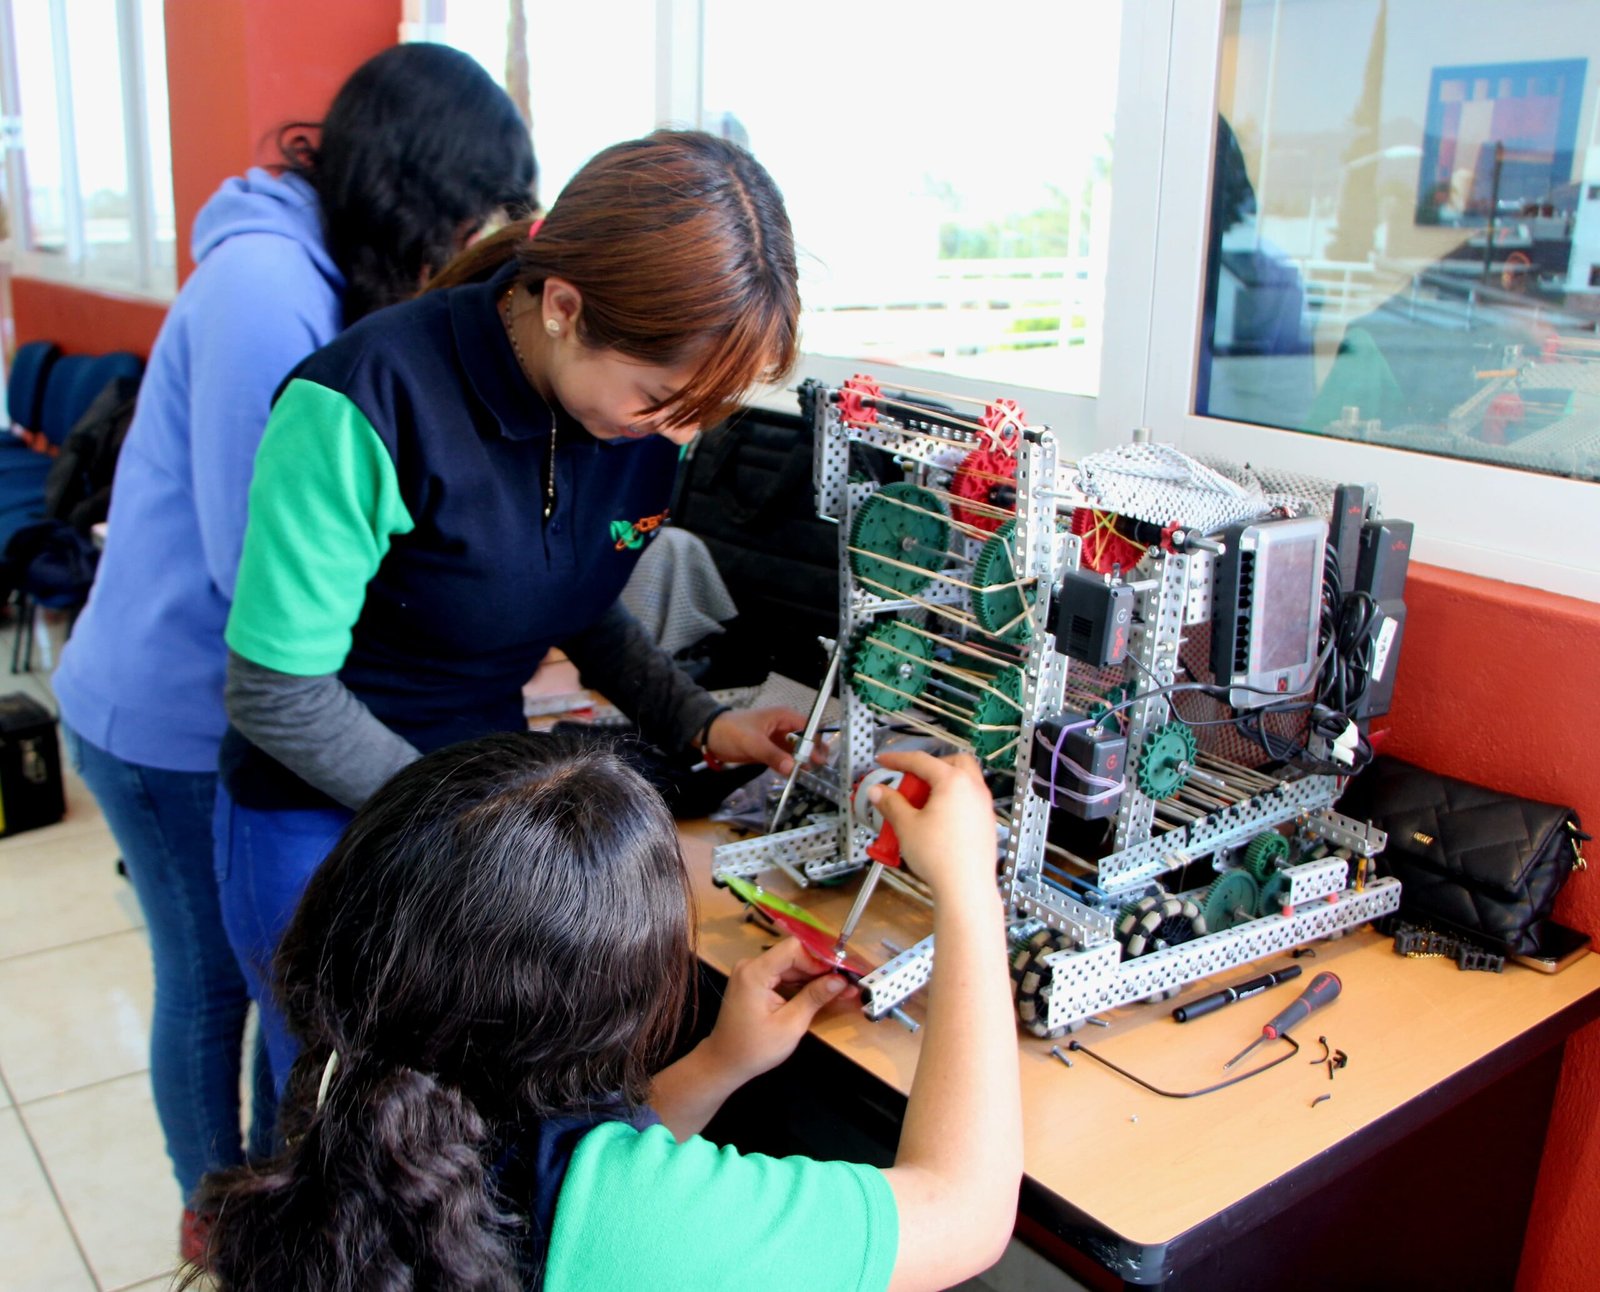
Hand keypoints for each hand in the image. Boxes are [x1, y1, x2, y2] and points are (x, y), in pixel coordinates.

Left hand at [702, 938, 857, 1085]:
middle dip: (820, 970)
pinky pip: (783, 976)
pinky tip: (822, 993)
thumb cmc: (755, 1049)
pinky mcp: (755, 982)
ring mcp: (752, 973)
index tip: (840, 973)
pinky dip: (801, 985)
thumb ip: (815, 997)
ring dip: (814, 978)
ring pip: (791, 966)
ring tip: (840, 989)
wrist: (725, 1063)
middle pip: (793, 956)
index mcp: (755, 972)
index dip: (819, 959)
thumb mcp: (790, 1025)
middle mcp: (751, 965)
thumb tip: (841, 980)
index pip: (793, 948)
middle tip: (847, 983)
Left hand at [704, 706, 829, 774]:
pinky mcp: (771, 750)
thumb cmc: (731, 731)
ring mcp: (778, 739)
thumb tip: (792, 767)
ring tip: (808, 774)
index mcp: (783, 717)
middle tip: (816, 768)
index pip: (808, 727)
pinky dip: (791, 765)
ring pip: (797, 750)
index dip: (815, 742)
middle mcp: (784, 727)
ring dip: (802, 761)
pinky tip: (795, 775)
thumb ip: (773, 755)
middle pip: (806, 739)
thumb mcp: (753, 742)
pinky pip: (785, 758)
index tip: (818, 758)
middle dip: (812, 752)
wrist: (710, 736)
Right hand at [869, 751, 997, 900]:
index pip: (921, 760)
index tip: (885, 761)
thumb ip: (891, 803)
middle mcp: (973, 789)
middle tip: (910, 785)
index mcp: (954, 781)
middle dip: (928, 768)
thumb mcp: (906, 826)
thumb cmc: (943, 858)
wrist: (966, 888)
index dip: (898, 760)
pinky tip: (936, 821)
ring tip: (920, 806)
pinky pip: (968, 800)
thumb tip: (879, 792)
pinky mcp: (986, 823)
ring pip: (963, 781)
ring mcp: (983, 806)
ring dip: (941, 784)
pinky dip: (952, 801)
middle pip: (951, 762)